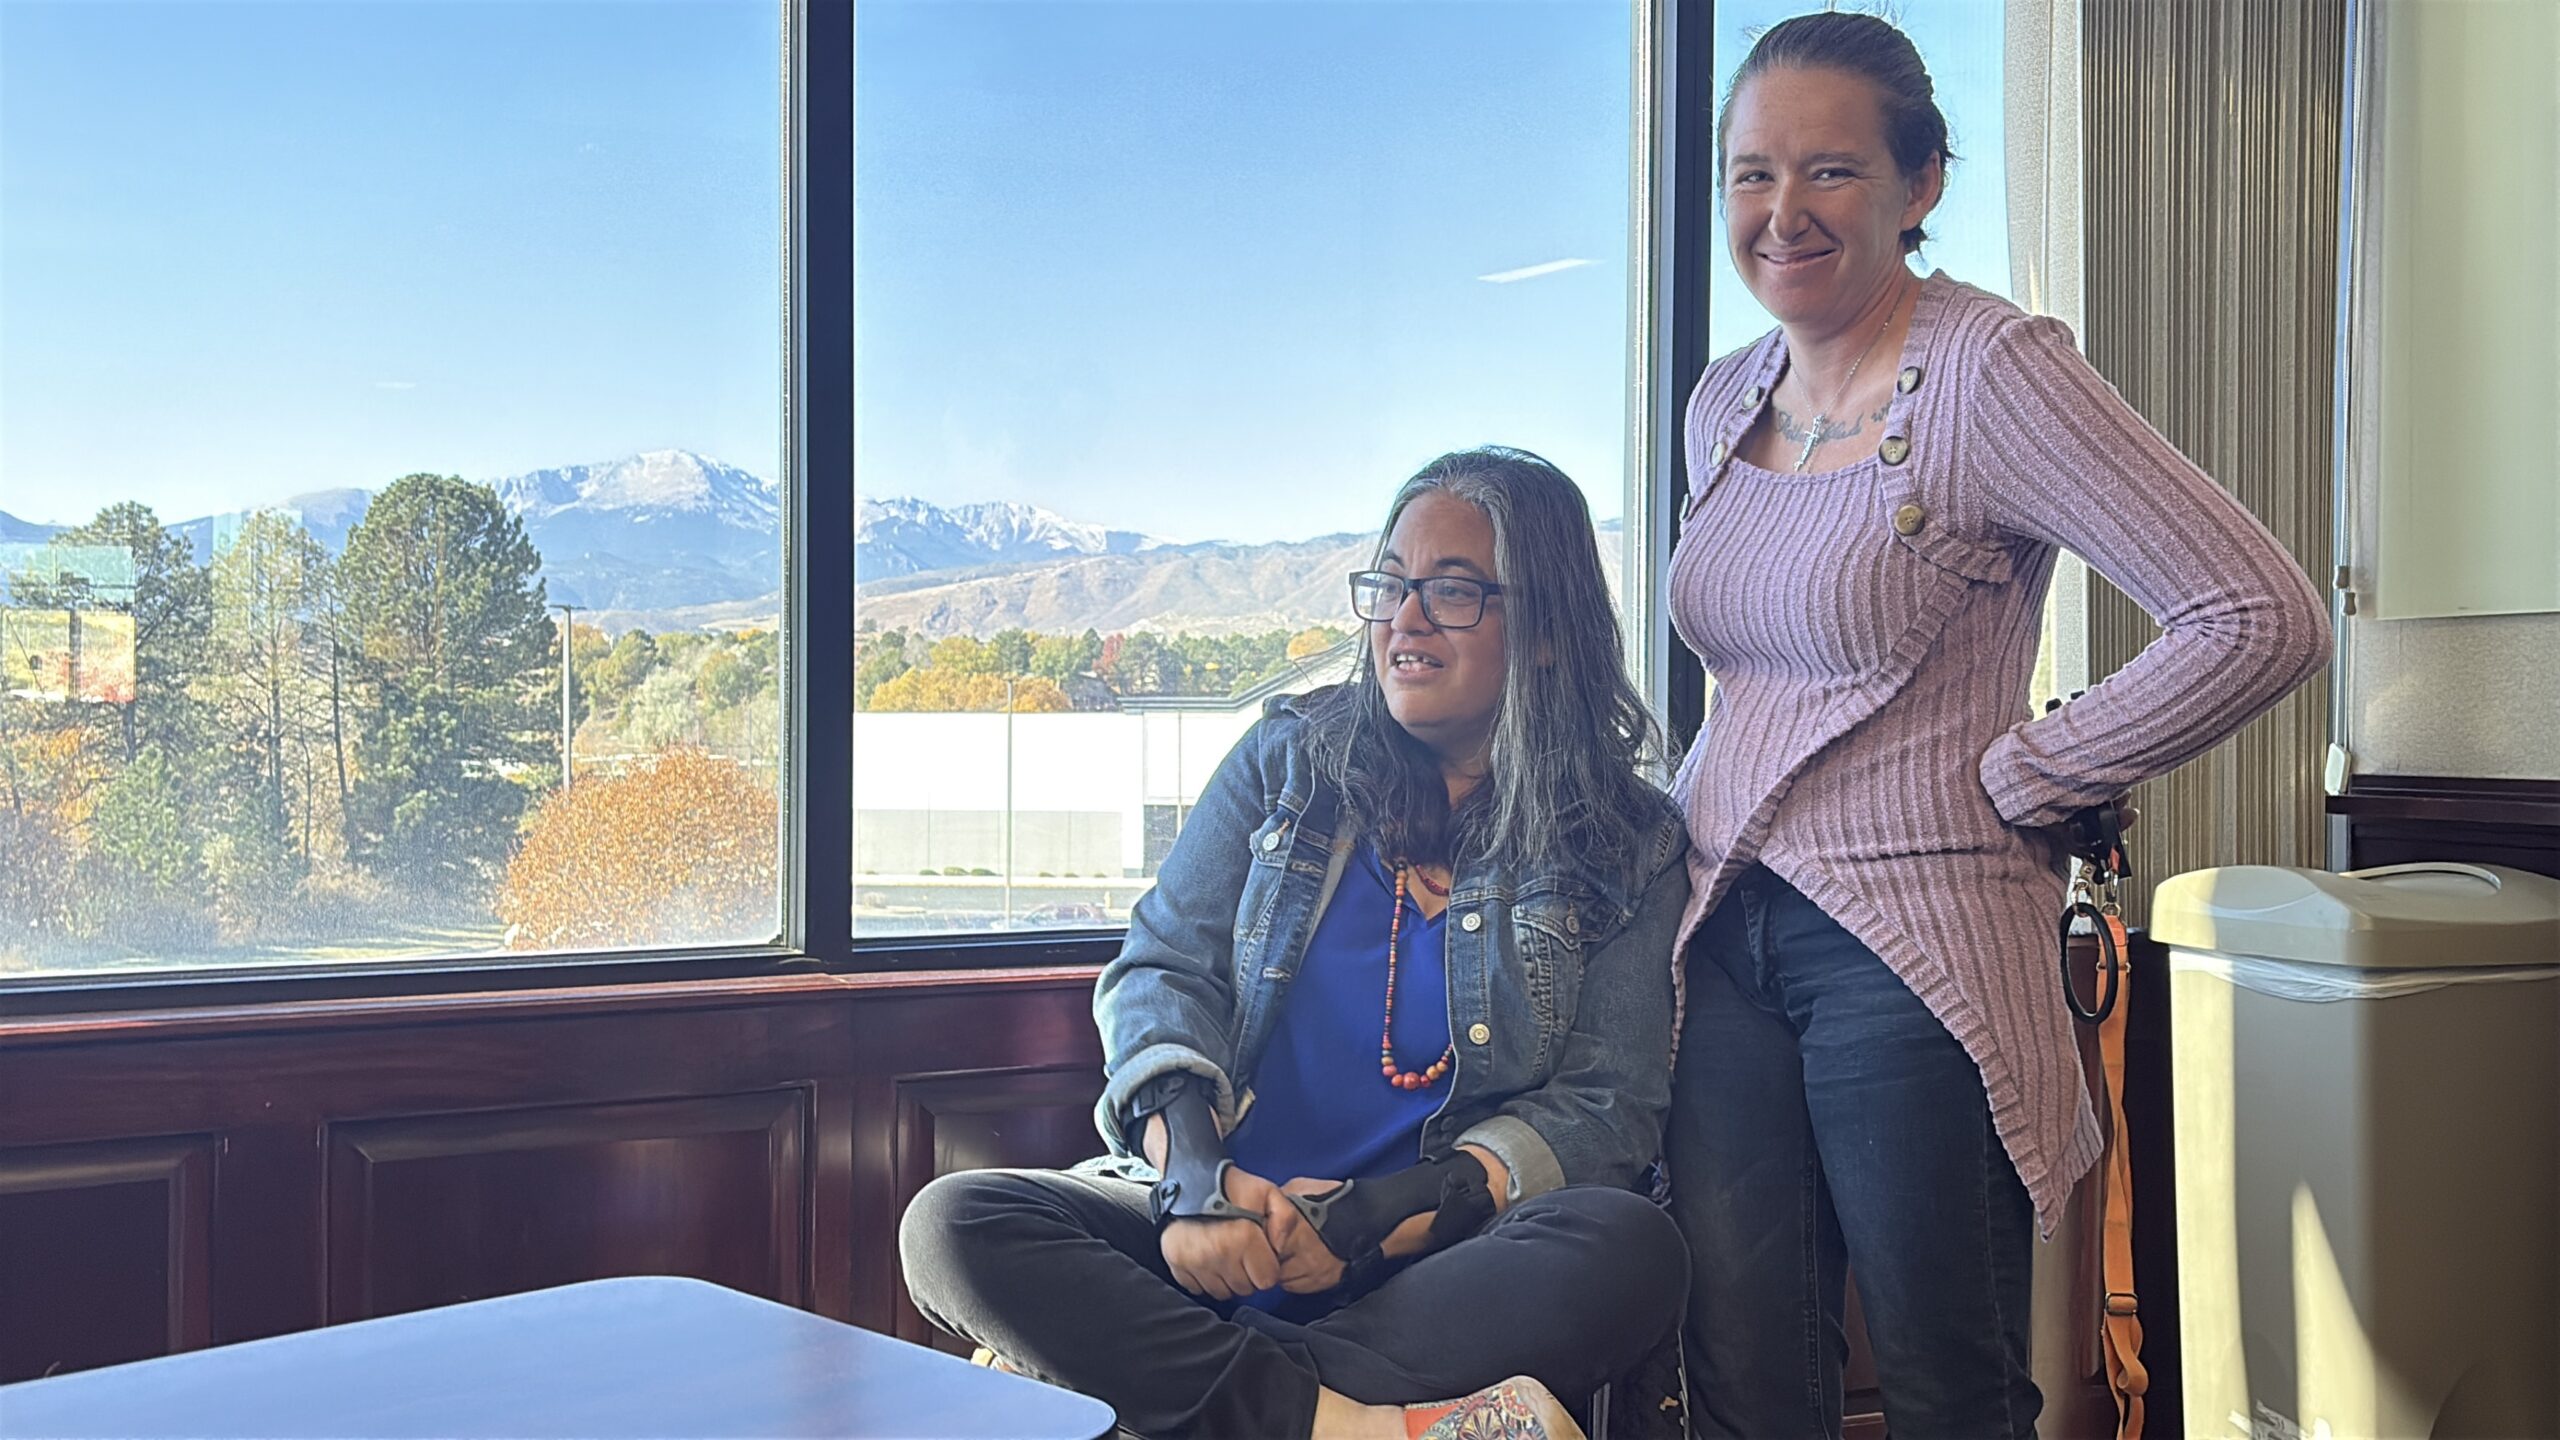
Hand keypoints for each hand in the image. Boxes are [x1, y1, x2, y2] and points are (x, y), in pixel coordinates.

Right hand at [1160, 1165, 1283, 1299]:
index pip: (1267, 1280)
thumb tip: (1281, 1248)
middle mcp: (1218, 1253)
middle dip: (1247, 1273)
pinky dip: (1205, 1278)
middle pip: (1245, 1288)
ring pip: (1222, 1292)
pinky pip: (1199, 1288)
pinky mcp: (1178, 1265)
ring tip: (1224, 1253)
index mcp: (1243, 1237)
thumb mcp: (1267, 1192)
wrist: (1187, 1180)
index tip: (1260, 1253)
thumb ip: (1285, 1217)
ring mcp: (1195, 1262)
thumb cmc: (1228, 1187)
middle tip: (1242, 1251)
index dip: (1267, 1267)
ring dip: (1226, 1278)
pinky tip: (1207, 1258)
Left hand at [1262, 1177, 1349, 1293]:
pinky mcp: (1318, 1283)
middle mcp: (1299, 1248)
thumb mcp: (1302, 1187)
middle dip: (1265, 1253)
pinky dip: (1290, 1277)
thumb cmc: (1337, 1201)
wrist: (1371, 1223)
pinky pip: (1292, 1285)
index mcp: (1292, 1222)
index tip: (1255, 1232)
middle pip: (1266, 1259)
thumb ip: (1280, 1198)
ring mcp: (1309, 1268)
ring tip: (1285, 1254)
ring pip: (1278, 1276)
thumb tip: (1260, 1205)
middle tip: (1269, 1244)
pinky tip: (1296, 1264)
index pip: (1259, 1237)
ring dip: (1277, 1267)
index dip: (1255, 1235)